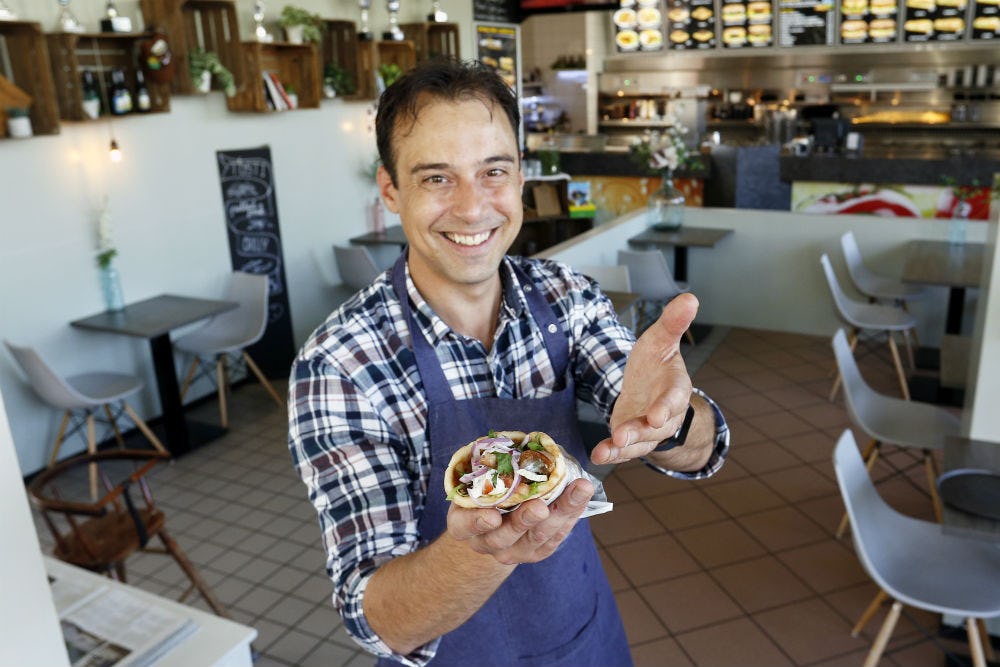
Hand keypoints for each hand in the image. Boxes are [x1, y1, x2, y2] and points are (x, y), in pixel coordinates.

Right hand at [446, 479, 593, 564]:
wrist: (493, 523)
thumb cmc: (484, 491)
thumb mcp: (476, 481)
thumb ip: (490, 468)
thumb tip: (520, 441)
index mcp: (462, 524)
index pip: (464, 526)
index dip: (477, 522)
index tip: (493, 516)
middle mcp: (485, 542)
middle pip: (504, 537)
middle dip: (524, 520)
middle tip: (540, 507)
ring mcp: (511, 551)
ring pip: (536, 538)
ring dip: (559, 514)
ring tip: (577, 492)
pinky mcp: (535, 552)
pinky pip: (554, 538)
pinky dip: (570, 515)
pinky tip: (581, 496)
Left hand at [591, 292, 697, 464]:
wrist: (648, 388)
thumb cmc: (656, 363)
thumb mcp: (660, 339)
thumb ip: (672, 323)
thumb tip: (690, 297)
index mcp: (676, 388)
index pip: (675, 398)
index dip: (666, 407)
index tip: (657, 415)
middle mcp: (666, 415)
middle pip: (657, 426)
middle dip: (640, 431)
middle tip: (623, 435)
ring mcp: (649, 431)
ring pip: (641, 442)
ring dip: (624, 446)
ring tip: (609, 447)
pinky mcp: (632, 440)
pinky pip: (624, 450)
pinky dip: (611, 454)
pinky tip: (598, 455)